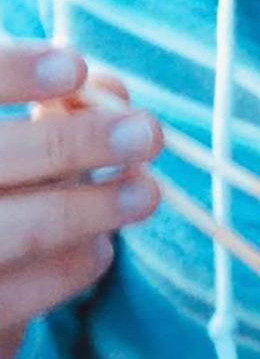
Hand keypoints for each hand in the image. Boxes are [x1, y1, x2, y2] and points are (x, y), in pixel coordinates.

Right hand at [0, 44, 162, 343]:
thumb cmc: (12, 183)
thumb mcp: (27, 142)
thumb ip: (61, 108)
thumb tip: (108, 89)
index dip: (14, 72)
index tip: (75, 66)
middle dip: (74, 143)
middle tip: (147, 133)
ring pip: (22, 230)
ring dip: (95, 208)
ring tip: (145, 193)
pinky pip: (26, 292)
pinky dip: (77, 262)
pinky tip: (101, 244)